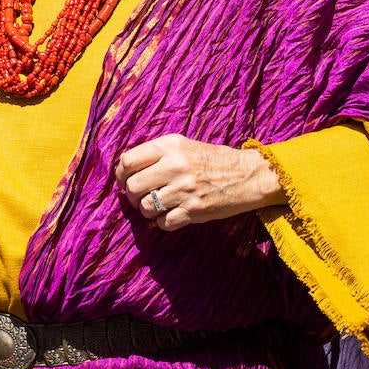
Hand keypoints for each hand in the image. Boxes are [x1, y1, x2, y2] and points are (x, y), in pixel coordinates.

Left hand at [114, 134, 285, 231]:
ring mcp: (185, 189)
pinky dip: (163, 222)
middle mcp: (175, 165)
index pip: (128, 160)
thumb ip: (156, 153)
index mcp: (170, 146)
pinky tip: (171, 215)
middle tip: (138, 197)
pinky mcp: (194, 210)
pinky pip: (163, 223)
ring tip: (156, 206)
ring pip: (145, 207)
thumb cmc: (212, 160)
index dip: (120, 174)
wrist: (248, 175)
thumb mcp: (183, 145)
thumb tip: (125, 169)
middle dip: (131, 196)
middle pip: (132, 186)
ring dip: (147, 210)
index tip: (123, 181)